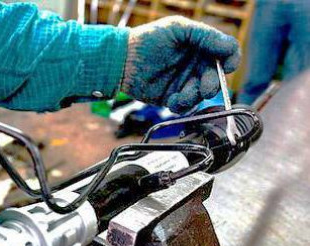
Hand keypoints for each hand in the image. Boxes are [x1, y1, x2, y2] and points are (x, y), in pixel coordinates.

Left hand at [120, 16, 239, 112]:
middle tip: (205, 88)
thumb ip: (205, 36)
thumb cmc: (148, 39)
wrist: (123, 60)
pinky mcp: (173, 97)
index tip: (227, 66)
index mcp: (202, 46)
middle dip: (213, 85)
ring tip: (179, 95)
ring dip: (194, 97)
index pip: (227, 53)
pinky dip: (181, 105)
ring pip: (202, 95)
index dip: (231, 60)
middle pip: (218, 78)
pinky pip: (186, 106)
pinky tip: (170, 100)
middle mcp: (196, 65)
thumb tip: (229, 47)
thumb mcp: (178, 29)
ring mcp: (186, 82)